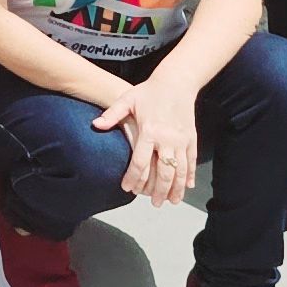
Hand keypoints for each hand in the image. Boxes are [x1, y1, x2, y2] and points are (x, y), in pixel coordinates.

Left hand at [91, 78, 198, 204]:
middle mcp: (167, 139)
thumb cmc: (148, 91)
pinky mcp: (192, 139)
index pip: (140, 162)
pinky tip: (187, 187)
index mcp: (149, 131)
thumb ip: (112, 114)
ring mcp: (181, 140)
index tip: (127, 188)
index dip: (133, 178)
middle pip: (163, 172)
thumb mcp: (127, 99)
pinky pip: (192, 162)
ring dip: (176, 188)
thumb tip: (95, 125)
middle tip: (154, 203)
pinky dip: (190, 176)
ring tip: (171, 201)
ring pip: (180, 171)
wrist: (176, 82)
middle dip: (158, 191)